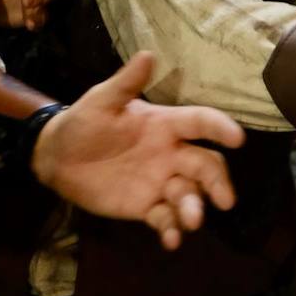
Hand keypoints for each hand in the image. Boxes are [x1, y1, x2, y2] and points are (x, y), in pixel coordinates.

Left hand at [31, 52, 245, 249]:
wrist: (58, 157)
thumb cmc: (84, 122)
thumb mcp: (101, 100)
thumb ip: (125, 83)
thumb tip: (147, 54)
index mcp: (165, 124)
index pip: (200, 123)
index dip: (219, 128)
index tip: (237, 138)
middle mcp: (171, 153)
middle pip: (206, 165)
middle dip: (217, 181)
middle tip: (225, 199)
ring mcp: (160, 181)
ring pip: (189, 194)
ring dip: (194, 208)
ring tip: (191, 221)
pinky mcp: (146, 206)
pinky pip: (165, 219)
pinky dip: (172, 230)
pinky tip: (172, 240)